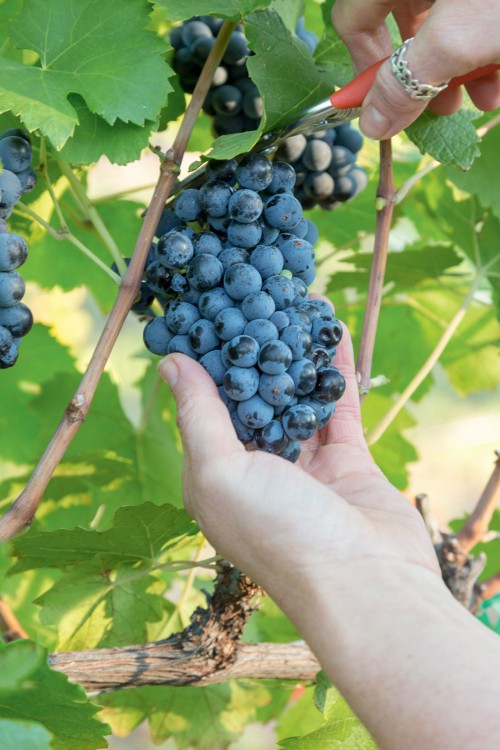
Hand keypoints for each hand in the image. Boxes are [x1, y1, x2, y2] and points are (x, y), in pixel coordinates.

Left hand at [157, 318, 438, 613]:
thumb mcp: (219, 472)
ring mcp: (305, 467)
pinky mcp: (347, 463)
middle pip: (252, 399)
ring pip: (296, 397)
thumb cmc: (279, 533)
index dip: (204, 363)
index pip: (204, 409)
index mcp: (215, 478)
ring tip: (294, 304)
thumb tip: (170, 362)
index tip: (206, 313)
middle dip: (254, 351)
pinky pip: (337, 407)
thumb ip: (198, 415)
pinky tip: (332, 330)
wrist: (367, 585)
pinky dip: (334, 369)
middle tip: (254, 298)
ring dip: (295, 354)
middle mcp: (256, 472)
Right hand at [332, 0, 499, 138]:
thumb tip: (370, 125)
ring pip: (442, 28)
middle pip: (402, 27)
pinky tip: (497, 82)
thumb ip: (406, 83)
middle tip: (437, 108)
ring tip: (479, 100)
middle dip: (419, 77)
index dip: (362, 66)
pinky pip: (474, 22)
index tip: (379, 106)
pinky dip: (484, 56)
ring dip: (457, 73)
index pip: (354, 17)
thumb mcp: (453, 40)